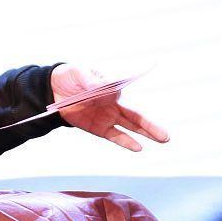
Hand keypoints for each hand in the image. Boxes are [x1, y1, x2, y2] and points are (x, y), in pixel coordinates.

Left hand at [50, 63, 169, 152]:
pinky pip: (115, 135)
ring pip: (131, 127)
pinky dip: (126, 141)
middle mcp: (114, 104)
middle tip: (166, 135)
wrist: (55, 90)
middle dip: (151, 125)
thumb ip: (89, 79)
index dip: (128, 96)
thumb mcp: (78, 72)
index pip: (127, 93)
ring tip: (162, 140)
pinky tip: (138, 147)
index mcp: (112, 87)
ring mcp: (108, 117)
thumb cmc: (71, 76)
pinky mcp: (99, 128)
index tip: (121, 95)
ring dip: (146, 134)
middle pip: (136, 115)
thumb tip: (98, 87)